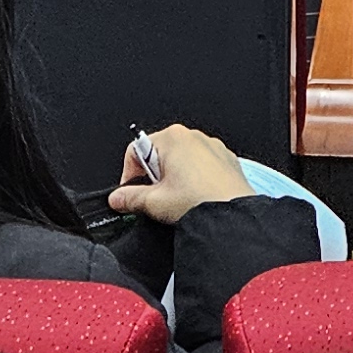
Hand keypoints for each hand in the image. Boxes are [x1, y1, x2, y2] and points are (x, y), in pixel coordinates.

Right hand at [107, 121, 251, 221]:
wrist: (235, 216)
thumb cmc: (201, 203)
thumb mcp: (156, 203)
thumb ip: (131, 198)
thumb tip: (118, 198)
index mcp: (172, 138)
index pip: (136, 150)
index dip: (129, 175)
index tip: (130, 194)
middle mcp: (193, 136)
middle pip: (158, 154)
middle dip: (153, 178)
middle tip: (156, 200)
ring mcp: (212, 147)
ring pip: (181, 160)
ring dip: (174, 179)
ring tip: (178, 201)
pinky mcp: (225, 160)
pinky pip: (201, 165)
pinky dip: (194, 179)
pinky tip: (196, 199)